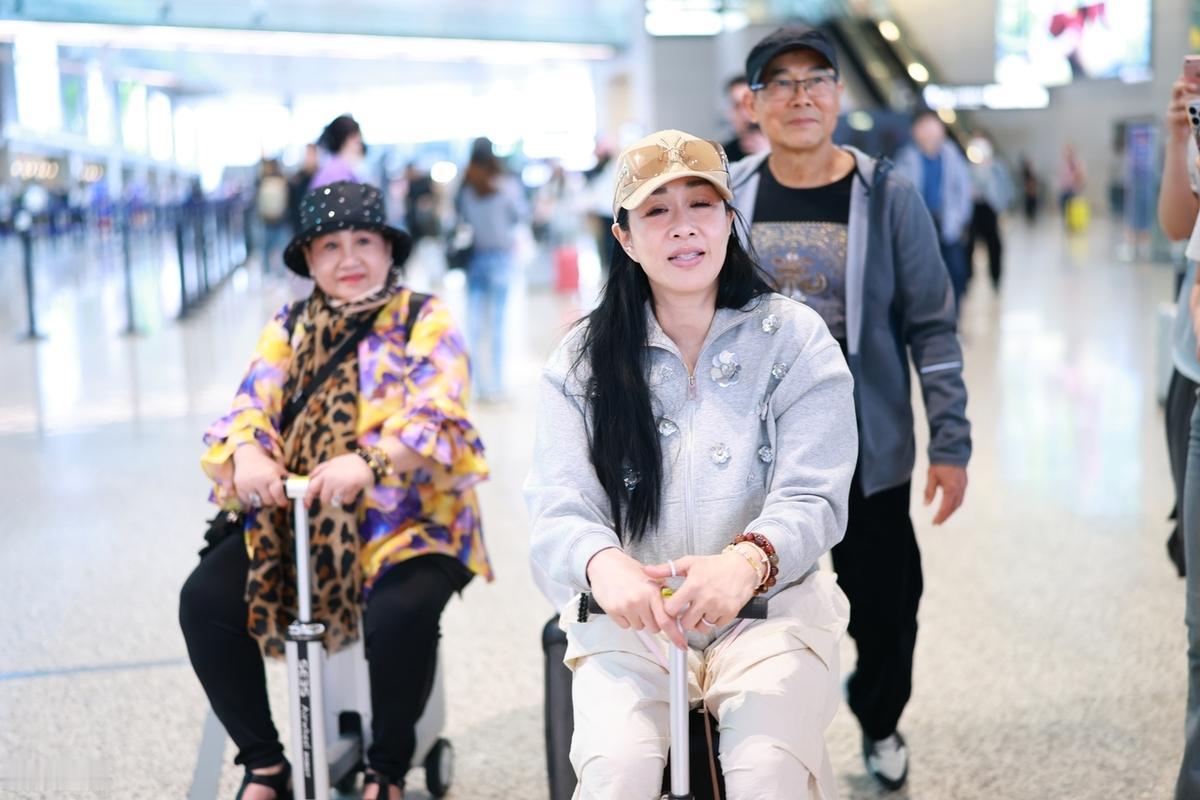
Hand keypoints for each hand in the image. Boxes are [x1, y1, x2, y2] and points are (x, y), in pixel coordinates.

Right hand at [232, 444, 287, 507]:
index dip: (282, 501)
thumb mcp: (278, 469)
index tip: (284, 502)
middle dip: (273, 501)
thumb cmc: (265, 464)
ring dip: (263, 501)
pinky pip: (248, 501)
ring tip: (264, 494)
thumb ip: (289, 478)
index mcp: (271, 475)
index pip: (278, 493)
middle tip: (274, 497)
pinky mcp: (239, 488)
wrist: (247, 456)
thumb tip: (304, 486)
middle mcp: (259, 480)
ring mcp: (248, 485)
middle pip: (268, 501)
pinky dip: (253, 500)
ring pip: (258, 503)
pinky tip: (255, 493)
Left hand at [305, 454, 373, 508]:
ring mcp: (340, 486)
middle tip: (333, 495)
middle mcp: (330, 480)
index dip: (308, 497)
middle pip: (323, 498)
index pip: (311, 488)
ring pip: (335, 501)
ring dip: (340, 498)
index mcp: (324, 473)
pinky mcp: (349, 491)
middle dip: (327, 498)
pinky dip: (350, 497)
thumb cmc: (351, 462)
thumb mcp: (333, 462)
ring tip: (346, 488)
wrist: (368, 463)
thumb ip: (320, 470)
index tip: (307, 504)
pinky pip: (346, 501)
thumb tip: (310, 478)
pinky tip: (353, 489)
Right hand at [586, 548, 679, 646]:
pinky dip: (625, 619)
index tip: (681, 644)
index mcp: (652, 591)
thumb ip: (663, 593)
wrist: (605, 564)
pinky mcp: (613, 611)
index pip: (666, 620)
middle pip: (654, 627)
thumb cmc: (628, 570)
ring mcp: (625, 607)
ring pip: (639, 627)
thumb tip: (676, 611)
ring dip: (638, 620)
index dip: (675, 635)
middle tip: (647, 609)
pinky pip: (625, 626)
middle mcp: (639, 600)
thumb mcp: (651, 577)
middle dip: (653, 622)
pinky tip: (622, 604)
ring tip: (632, 603)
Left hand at [643, 552, 757, 634]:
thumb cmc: (714, 565)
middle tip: (687, 610)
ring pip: (701, 628)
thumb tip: (646, 571)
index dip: (670, 609)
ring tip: (700, 610)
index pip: (672, 609)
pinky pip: (715, 627)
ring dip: (698, 622)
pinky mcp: (730, 613)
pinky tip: (712, 611)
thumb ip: (666, 569)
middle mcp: (705, 599)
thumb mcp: (689, 563)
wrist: (742, 567)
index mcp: (692, 586)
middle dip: (684, 619)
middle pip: (686, 623)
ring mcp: (718, 607)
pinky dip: (712, 622)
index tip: (673, 605)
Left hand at [924, 464, 966, 524]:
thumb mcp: (931, 477)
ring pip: (959, 503)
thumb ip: (929, 491)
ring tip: (943, 516)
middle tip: (938, 522)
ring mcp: (964, 486)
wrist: (952, 450)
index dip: (940, 516)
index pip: (946, 507)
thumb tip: (926, 504)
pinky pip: (961, 497)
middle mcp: (960, 489)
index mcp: (951, 488)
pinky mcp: (965, 483)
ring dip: (951, 511)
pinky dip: (955, 504)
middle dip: (946, 516)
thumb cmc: (940, 463)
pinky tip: (949, 506)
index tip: (934, 523)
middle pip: (954, 507)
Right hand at [1168, 75, 1199, 142]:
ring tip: (1198, 105)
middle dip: (1184, 85)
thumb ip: (1198, 98)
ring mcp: (1171, 109)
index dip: (1185, 76)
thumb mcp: (1196, 107)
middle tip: (1194, 86)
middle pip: (1176, 87)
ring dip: (1192, 103)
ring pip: (1181, 102)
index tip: (1193, 72)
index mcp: (1181, 95)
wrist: (1181, 136)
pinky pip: (1180, 114)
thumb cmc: (1191, 119)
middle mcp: (1174, 100)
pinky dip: (1188, 114)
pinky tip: (1190, 116)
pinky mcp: (1170, 118)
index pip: (1181, 81)